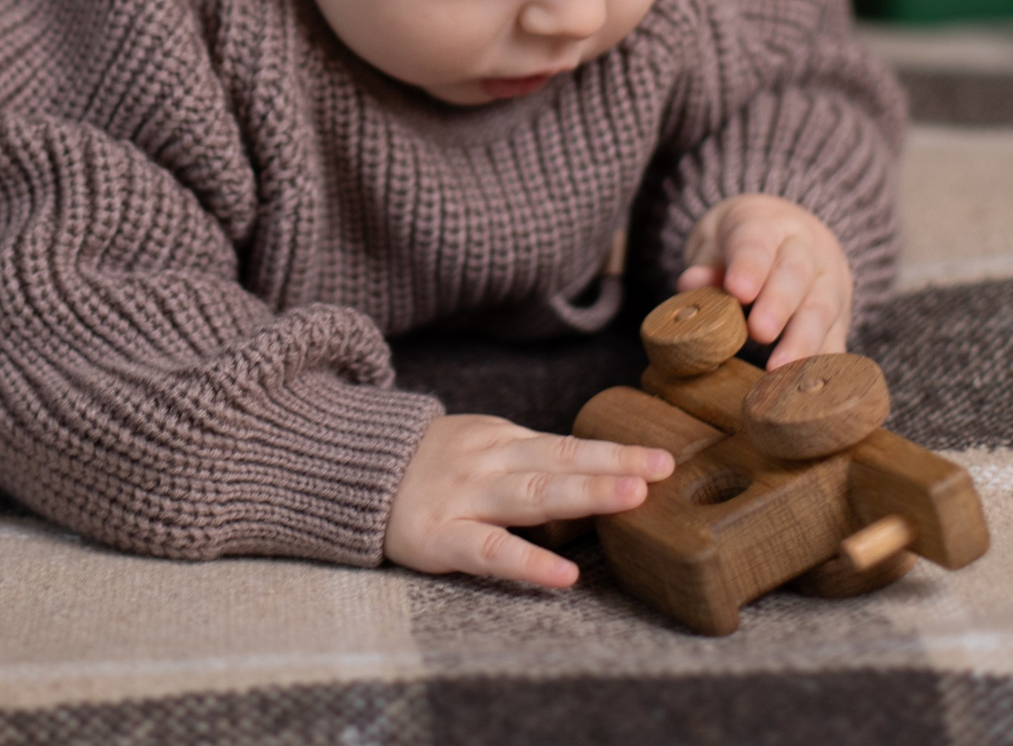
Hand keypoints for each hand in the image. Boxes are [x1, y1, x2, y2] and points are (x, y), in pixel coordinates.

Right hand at [385, 414, 671, 587]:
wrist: (351, 474)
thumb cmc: (426, 467)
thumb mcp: (478, 448)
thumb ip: (528, 461)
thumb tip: (595, 474)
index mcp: (500, 439)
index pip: (566, 446)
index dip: (613, 453)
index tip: (662, 459)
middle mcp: (488, 461)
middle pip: (558, 461)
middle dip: (611, 465)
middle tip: (661, 469)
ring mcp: (465, 496)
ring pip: (532, 494)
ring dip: (583, 494)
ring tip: (630, 499)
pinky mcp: (440, 536)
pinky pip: (490, 549)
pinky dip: (529, 560)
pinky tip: (563, 574)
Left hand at [676, 195, 851, 366]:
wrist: (787, 233)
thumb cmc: (741, 242)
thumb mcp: (716, 241)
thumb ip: (706, 264)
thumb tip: (690, 284)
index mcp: (769, 223)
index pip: (758, 241)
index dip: (749, 266)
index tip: (738, 290)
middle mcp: (808, 248)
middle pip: (797, 273)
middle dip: (779, 303)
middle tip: (760, 331)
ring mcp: (830, 281)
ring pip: (823, 307)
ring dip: (803, 339)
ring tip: (781, 367)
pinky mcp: (841, 316)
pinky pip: (838, 339)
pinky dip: (827, 362)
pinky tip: (811, 386)